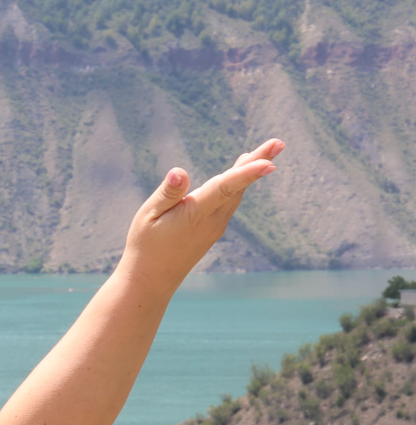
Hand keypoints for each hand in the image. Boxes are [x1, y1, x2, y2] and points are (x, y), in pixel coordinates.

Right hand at [121, 138, 282, 285]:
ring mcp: (215, 227)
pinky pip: (230, 202)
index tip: (270, 162)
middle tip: (279, 143)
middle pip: (238, 186)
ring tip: (263, 154)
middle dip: (259, 162)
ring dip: (250, 173)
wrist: (151, 281)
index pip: (225, 188)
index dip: (247, 173)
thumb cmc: (145, 246)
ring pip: (236, 195)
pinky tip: (239, 176)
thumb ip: (168, 192)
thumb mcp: (148, 215)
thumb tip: (180, 171)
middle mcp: (212, 220)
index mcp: (195, 214)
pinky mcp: (213, 231)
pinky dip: (238, 185)